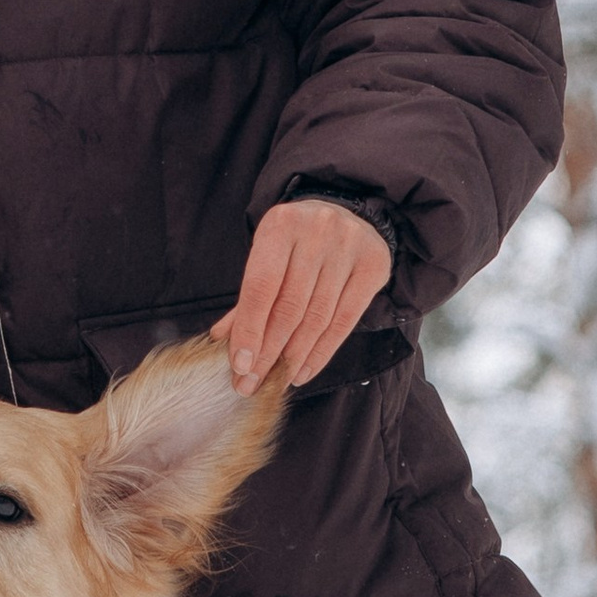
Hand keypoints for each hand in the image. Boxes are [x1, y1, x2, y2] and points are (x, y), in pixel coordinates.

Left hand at [213, 201, 393, 393]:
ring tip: (277, 381)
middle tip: (253, 383)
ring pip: (317, 318)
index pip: (261, 287)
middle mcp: (317, 231)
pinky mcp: (373, 265)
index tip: (240, 365)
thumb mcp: (267, 256)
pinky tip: (303, 371)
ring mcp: (348, 247)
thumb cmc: (297, 242)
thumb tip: (223, 340)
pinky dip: (322, 352)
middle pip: (290, 307)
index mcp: (280, 225)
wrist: (346, 212)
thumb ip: (248, 298)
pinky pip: (345, 320)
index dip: (249, 330)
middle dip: (268, 352)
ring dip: (294, 357)